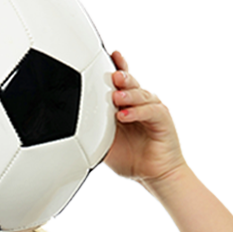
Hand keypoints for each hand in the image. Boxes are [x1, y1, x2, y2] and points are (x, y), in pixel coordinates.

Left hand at [104, 51, 188, 187]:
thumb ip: (92, 135)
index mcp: (126, 105)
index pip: (121, 83)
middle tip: (112, 74)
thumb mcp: (106, 146)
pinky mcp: (162, 120)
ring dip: (128, 94)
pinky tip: (124, 115)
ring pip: (140, 95)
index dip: (116, 68)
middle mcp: (140, 104)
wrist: (154, 175)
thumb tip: (71, 129)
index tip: (107, 56)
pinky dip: (136, 112)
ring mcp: (152, 110)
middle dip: (121, 77)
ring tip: (116, 96)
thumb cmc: (131, 159)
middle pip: (131, 84)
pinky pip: (150, 112)